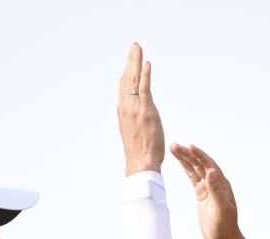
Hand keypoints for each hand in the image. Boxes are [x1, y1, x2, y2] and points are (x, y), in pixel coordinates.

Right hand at [118, 42, 163, 175]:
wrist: (141, 163)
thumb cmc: (140, 153)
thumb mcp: (134, 131)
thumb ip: (136, 118)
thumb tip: (140, 114)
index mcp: (123, 111)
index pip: (124, 85)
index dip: (126, 70)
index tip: (131, 58)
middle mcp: (126, 107)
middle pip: (126, 78)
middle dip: (130, 60)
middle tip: (134, 45)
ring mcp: (135, 108)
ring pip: (134, 79)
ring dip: (136, 61)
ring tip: (138, 47)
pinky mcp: (146, 111)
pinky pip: (144, 88)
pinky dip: (145, 74)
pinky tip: (147, 63)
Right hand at [169, 142, 261, 238]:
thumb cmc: (225, 226)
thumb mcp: (221, 208)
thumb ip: (216, 189)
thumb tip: (211, 171)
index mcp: (222, 184)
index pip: (209, 165)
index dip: (199, 155)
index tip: (189, 146)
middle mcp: (215, 183)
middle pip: (200, 164)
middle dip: (188, 154)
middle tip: (174, 145)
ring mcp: (208, 188)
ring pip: (194, 170)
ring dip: (185, 159)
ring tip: (173, 148)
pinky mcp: (201, 194)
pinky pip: (192, 178)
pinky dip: (185, 169)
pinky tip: (180, 161)